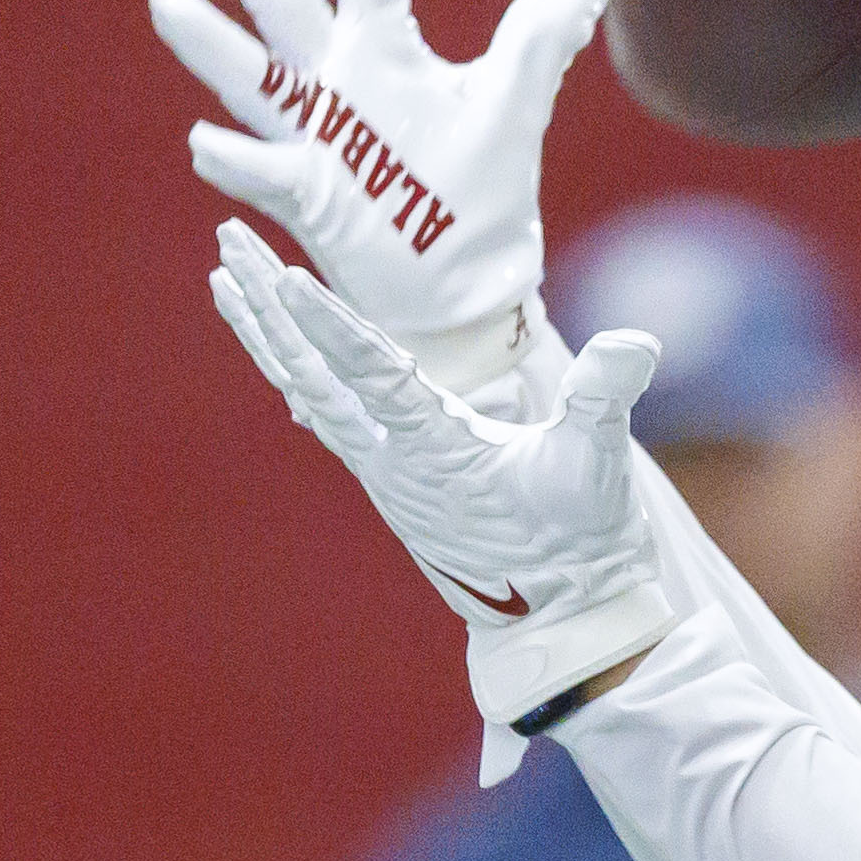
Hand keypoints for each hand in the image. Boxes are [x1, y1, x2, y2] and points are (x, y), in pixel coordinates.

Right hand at [152, 0, 607, 405]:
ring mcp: (317, 140)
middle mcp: (339, 82)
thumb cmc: (480, 195)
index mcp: (387, 47)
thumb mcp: (512, 102)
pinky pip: (266, 175)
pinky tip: (205, 142)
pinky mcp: (311, 201)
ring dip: (214, 46)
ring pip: (255, 80)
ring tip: (167, 1)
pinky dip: (236, 161)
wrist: (468, 291)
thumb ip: (542, 33)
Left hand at [208, 220, 680, 781]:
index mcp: (439, 451)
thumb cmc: (584, 544)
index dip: (330, 327)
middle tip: (228, 240)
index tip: (283, 277)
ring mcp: (385, 471)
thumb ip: (605, 399)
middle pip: (312, 373)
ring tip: (227, 276)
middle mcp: (395, 461)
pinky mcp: (390, 478)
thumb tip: (633, 342)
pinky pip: (325, 412)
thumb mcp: (601, 468)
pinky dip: (295, 370)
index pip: (374, 376)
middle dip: (269, 306)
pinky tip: (276, 346)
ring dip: (266, 332)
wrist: (562, 620)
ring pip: (307, 390)